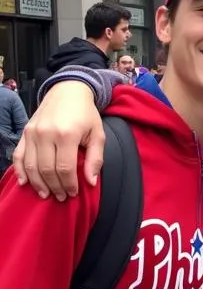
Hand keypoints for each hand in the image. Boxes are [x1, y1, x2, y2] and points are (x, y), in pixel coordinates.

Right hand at [13, 82, 104, 200]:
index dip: (69, 184)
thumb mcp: (98, 134)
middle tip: (61, 197)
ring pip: (31, 166)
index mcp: (67, 134)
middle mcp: (46, 134)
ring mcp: (32, 133)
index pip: (65, 168)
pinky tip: (25, 183)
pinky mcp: (24, 132)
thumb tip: (91, 182)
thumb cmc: (86, 114)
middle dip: (54, 187)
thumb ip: (95, 158)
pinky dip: (20, 171)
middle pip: (46, 169)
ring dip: (38, 184)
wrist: (67, 91)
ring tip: (47, 194)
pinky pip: (18, 155)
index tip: (73, 193)